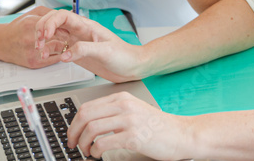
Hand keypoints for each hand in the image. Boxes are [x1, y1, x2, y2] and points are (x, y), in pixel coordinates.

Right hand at [2, 6, 69, 68]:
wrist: (1, 43)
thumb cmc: (17, 27)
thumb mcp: (32, 13)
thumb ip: (49, 12)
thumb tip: (65, 14)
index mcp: (30, 24)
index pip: (54, 25)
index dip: (65, 27)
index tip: (70, 27)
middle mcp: (30, 39)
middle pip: (57, 38)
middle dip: (66, 37)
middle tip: (70, 35)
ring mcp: (32, 52)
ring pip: (57, 50)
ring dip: (64, 46)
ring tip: (65, 43)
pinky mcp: (33, 63)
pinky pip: (53, 60)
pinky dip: (59, 55)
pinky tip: (60, 51)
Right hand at [35, 9, 146, 82]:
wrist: (132, 67)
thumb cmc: (124, 55)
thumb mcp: (105, 51)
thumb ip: (84, 50)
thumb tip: (65, 54)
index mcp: (87, 26)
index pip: (63, 16)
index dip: (50, 22)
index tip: (45, 35)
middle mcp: (80, 32)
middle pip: (55, 23)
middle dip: (42, 29)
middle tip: (38, 42)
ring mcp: (78, 42)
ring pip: (54, 36)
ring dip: (44, 41)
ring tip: (40, 51)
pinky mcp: (77, 53)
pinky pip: (59, 48)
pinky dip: (50, 51)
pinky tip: (47, 57)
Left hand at [67, 92, 192, 160]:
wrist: (181, 134)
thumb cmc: (158, 126)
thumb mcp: (135, 111)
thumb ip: (114, 112)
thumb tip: (88, 123)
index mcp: (123, 98)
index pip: (87, 107)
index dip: (74, 123)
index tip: (72, 134)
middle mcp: (125, 106)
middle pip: (85, 116)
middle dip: (73, 133)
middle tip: (72, 144)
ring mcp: (129, 120)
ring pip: (91, 129)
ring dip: (83, 144)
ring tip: (86, 151)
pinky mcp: (133, 136)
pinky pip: (102, 144)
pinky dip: (95, 152)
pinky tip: (98, 155)